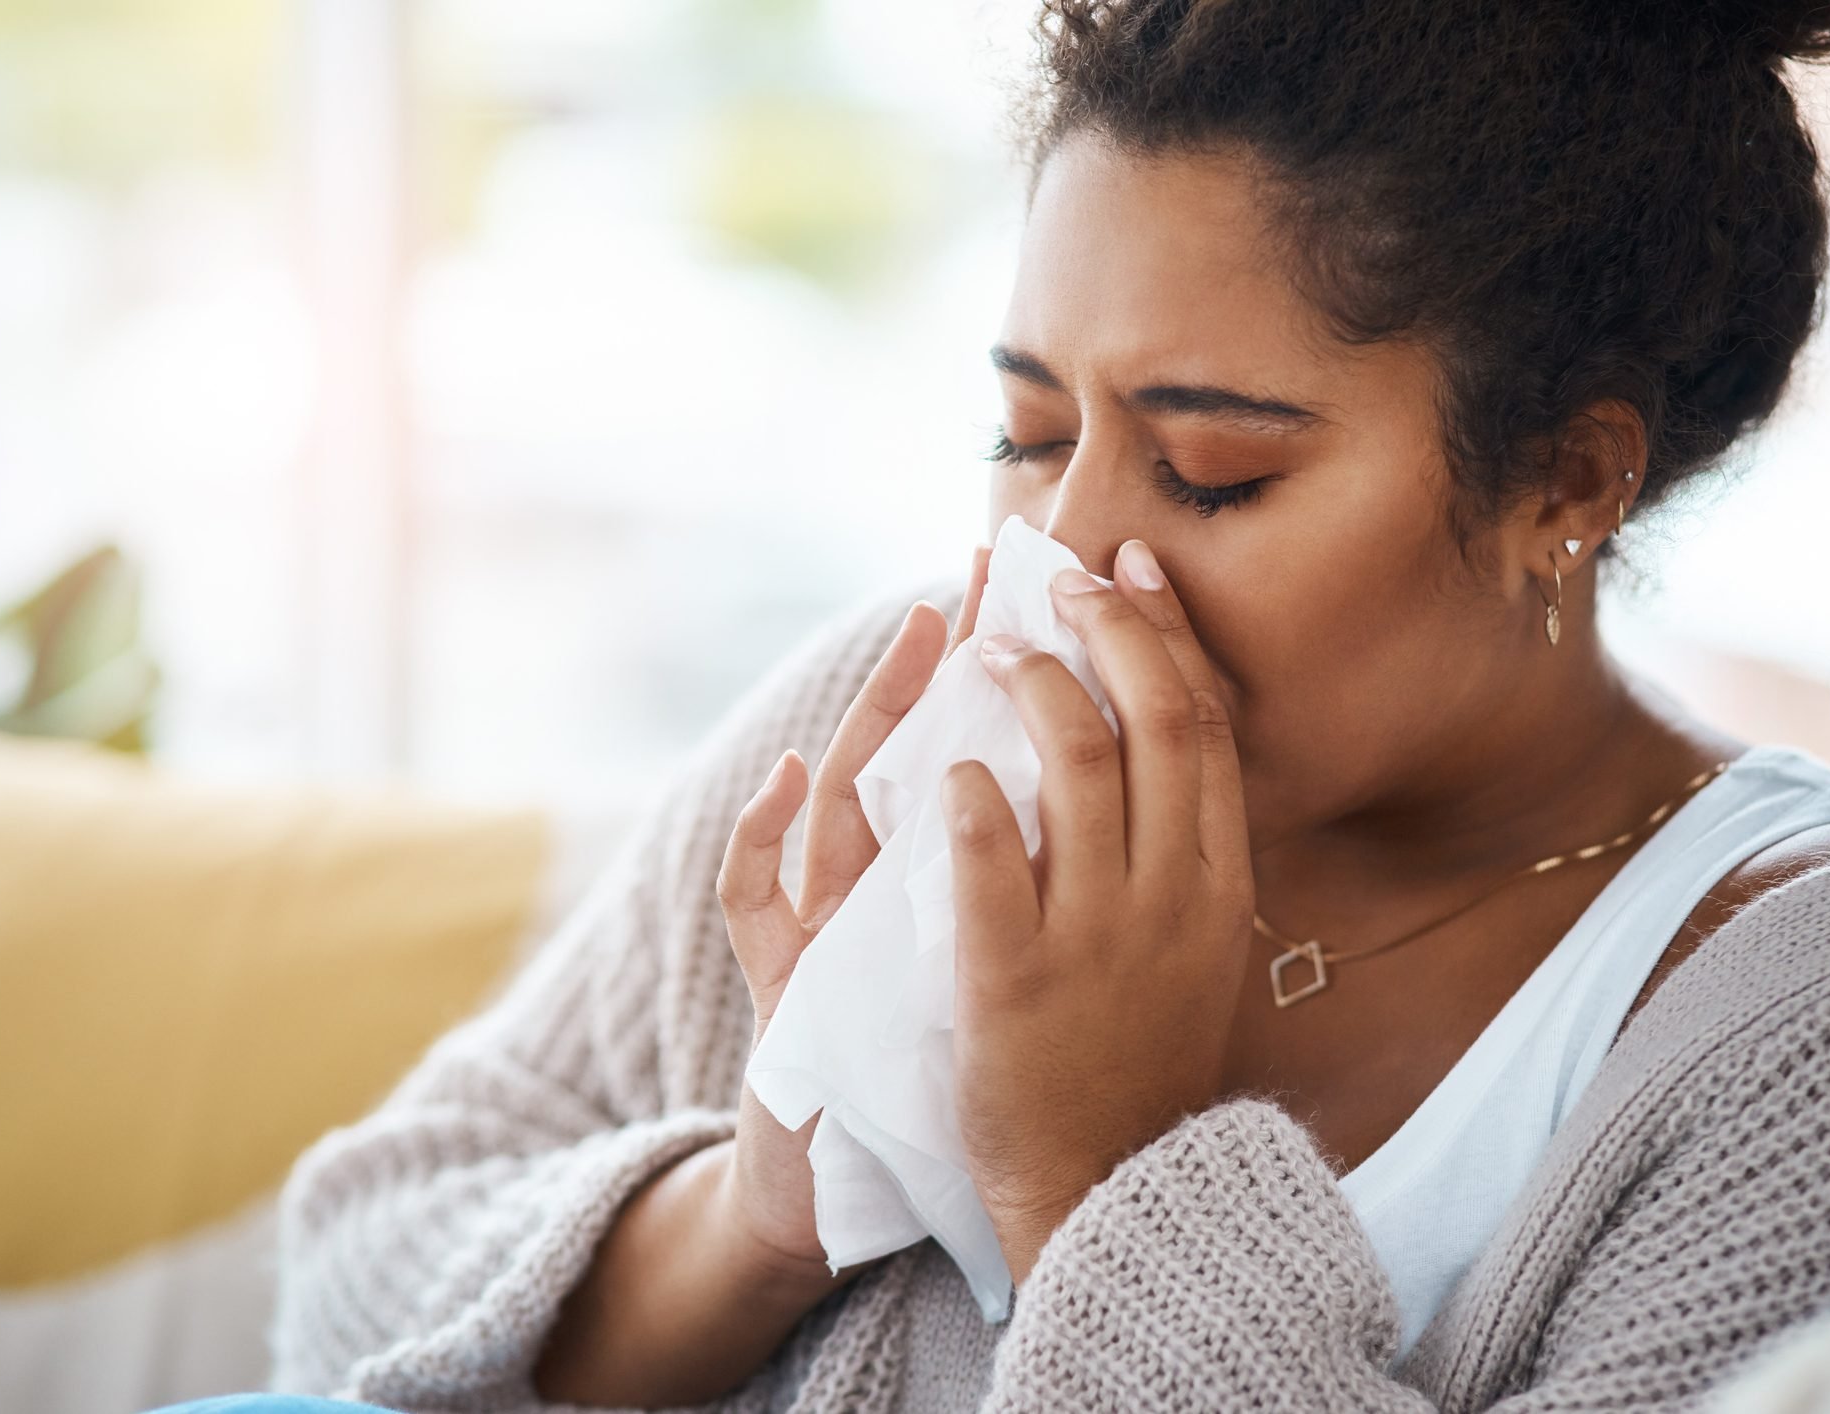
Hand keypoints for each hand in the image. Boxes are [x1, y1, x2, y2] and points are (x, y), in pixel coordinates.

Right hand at [714, 544, 990, 1281]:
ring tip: (914, 634)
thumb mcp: (978, 975)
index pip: (975, 768)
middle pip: (907, 756)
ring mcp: (823, 931)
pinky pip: (749, 902)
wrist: (846, 1188)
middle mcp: (875, 893)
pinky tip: (781, 780)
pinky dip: (758, 838)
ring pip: (840, 801)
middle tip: (982, 573)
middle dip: (944, 663)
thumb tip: (1080, 816)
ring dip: (874, 714)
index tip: (1048, 599)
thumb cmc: (928, 1076)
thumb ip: (1007, 893)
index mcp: (937, 893)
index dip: (1009, 690)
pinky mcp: (781, 988)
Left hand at [941, 538, 1253, 1282]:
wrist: (1108, 1190)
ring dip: (1033, 688)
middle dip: (1108, 630)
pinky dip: (970, 800)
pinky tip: (948, 764)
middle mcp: (1173, 899)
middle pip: (1154, 723)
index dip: (1168, 634)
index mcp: (1221, 886)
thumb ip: (1186, 856)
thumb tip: (1162, 746)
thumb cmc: (1142, 1062)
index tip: (1132, 569)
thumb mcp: (1198, 953)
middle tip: (1057, 580)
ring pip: (1078, 771)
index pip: (1205, 728)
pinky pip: (989, 863)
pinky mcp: (1014, 980)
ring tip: (990, 649)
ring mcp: (1097, 939)